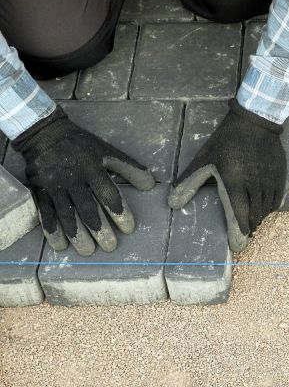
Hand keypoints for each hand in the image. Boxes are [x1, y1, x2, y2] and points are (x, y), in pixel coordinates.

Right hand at [11, 106, 155, 255]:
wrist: (45, 134)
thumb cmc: (82, 146)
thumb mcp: (107, 151)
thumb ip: (129, 168)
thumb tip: (151, 185)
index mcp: (93, 168)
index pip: (109, 194)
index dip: (120, 213)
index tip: (129, 229)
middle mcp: (73, 178)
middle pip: (88, 208)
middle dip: (100, 229)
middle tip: (110, 246)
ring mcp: (55, 186)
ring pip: (67, 215)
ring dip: (77, 235)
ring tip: (88, 251)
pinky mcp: (39, 191)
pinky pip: (45, 214)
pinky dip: (52, 232)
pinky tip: (61, 246)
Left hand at [167, 99, 285, 251]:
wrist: (255, 123)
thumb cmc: (226, 142)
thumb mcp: (204, 160)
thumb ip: (189, 182)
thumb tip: (172, 204)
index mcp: (234, 184)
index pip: (239, 216)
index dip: (239, 233)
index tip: (238, 245)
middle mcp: (254, 186)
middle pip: (255, 216)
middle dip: (249, 227)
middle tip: (244, 232)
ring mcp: (269, 181)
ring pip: (266, 209)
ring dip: (259, 217)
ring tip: (253, 220)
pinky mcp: (280, 176)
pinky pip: (277, 199)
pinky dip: (270, 207)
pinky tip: (265, 207)